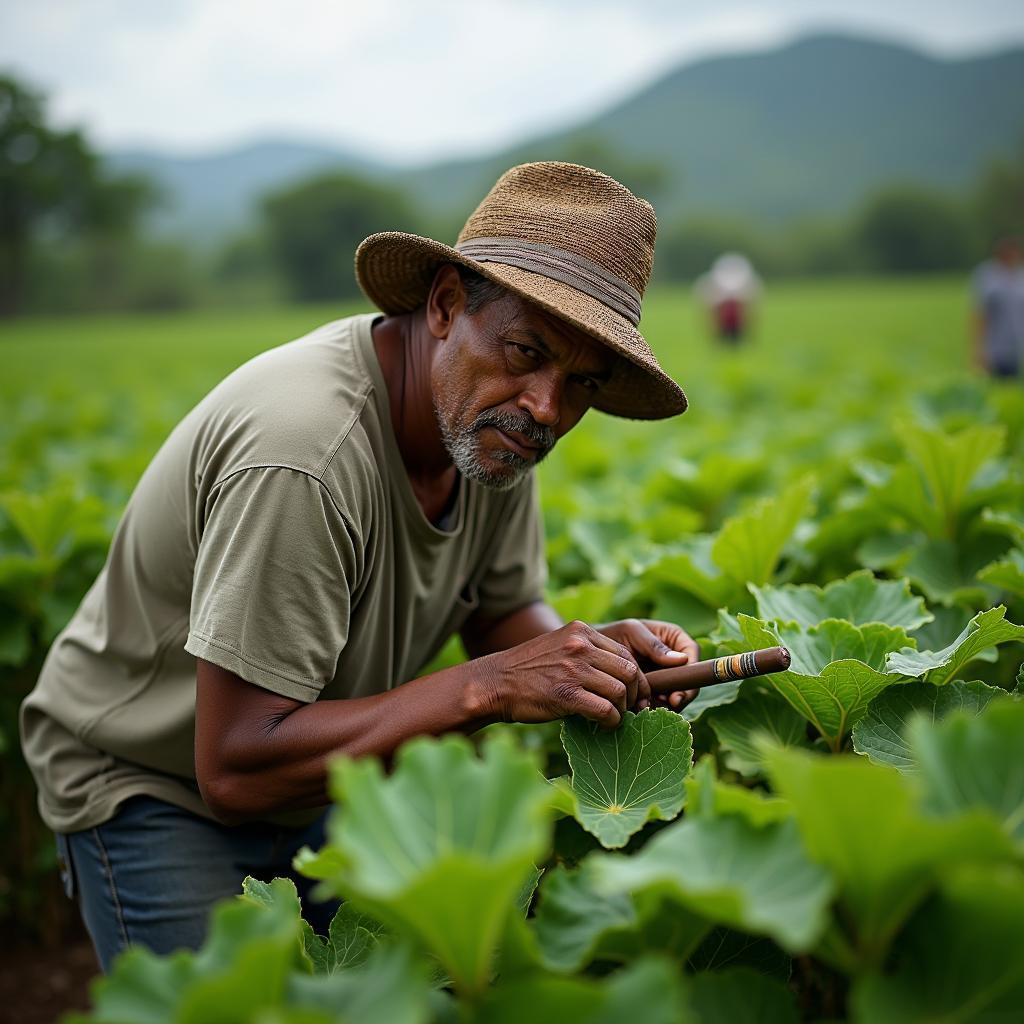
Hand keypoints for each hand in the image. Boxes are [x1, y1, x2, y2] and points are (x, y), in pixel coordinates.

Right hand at [481, 620, 643, 727]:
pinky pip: (605, 710)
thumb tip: (621, 676)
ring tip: (613, 717)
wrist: (495, 683)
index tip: (634, 693)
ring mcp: (573, 669)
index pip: (625, 652)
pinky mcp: (566, 694)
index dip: (636, 676)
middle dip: (635, 693)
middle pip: (628, 670)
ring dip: (622, 709)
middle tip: (631, 708)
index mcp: (580, 631)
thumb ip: (587, 652)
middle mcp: (580, 645)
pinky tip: (603, 725)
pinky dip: (610, 721)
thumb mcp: (559, 646)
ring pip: (620, 690)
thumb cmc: (528, 671)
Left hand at [595, 618, 699, 711]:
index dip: (691, 672)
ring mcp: (665, 677)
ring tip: (650, 705)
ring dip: (667, 704)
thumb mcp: (632, 632)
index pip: (692, 654)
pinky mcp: (655, 692)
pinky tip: (642, 709)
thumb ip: (653, 644)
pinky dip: (654, 708)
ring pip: (677, 695)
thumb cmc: (613, 634)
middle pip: (689, 680)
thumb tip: (682, 660)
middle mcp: (674, 659)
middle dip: (681, 694)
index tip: (679, 690)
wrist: (593, 653)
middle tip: (669, 703)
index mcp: (674, 639)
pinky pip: (661, 703)